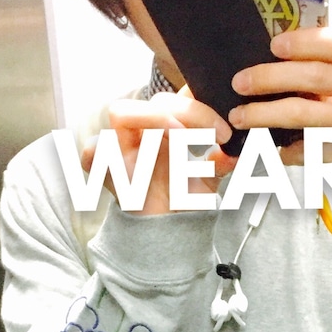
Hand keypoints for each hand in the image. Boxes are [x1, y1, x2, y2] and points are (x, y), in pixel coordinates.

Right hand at [82, 90, 235, 215]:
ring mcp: (120, 146)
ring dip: (154, 120)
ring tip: (180, 138)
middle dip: (189, 112)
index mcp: (168, 127)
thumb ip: (222, 162)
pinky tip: (133, 164)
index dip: (201, 106)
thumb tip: (238, 151)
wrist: (167, 234)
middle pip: (158, 101)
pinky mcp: (102, 166)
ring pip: (121, 111)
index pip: (181, 98)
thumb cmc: (183, 201)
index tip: (226, 131)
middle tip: (215, 134)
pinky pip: (93, 150)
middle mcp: (143, 131)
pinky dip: (105, 153)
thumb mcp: (210, 179)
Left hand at [229, 29, 331, 217]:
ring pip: (301, 113)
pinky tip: (266, 146)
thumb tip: (284, 56)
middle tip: (242, 82)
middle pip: (310, 76)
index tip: (273, 45)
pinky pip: (304, 148)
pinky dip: (280, 148)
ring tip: (241, 115)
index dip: (300, 42)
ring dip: (263, 114)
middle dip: (268, 78)